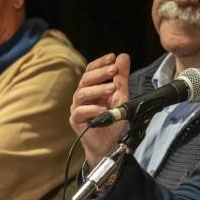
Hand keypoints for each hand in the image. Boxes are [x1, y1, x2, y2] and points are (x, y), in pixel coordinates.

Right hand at [69, 53, 130, 167]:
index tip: (113, 58)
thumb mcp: (121, 96)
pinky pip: (80, 112)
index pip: (91, 70)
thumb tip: (123, 56)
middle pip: (86, 79)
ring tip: (111, 89)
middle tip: (114, 70)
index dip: (101, 63)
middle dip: (101, 73)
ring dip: (97, 89)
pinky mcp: (76, 121)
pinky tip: (103, 109)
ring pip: (82, 94)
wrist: (108, 143)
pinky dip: (92, 109)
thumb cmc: (112, 120)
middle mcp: (82, 96)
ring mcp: (77, 108)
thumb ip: (121, 78)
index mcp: (91, 88)